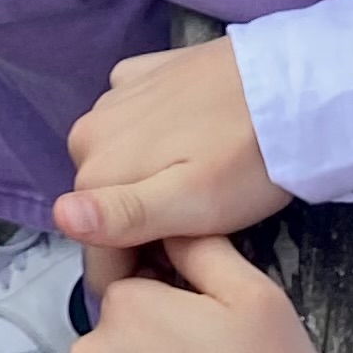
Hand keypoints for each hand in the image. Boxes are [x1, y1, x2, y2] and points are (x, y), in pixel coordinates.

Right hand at [57, 41, 287, 289]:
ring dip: (142, 185)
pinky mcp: (141, 71)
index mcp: (97, 169)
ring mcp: (114, 94)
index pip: (96, 252)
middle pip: (102, 206)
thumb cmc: (246, 161)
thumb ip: (122, 215)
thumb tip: (60, 217)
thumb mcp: (192, 205)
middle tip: (195, 237)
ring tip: (197, 192)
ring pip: (114, 164)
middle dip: (138, 232)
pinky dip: (149, 137)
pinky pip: (129, 118)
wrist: (292, 88)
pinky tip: (187, 141)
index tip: (179, 281)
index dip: (136, 277)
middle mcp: (90, 129)